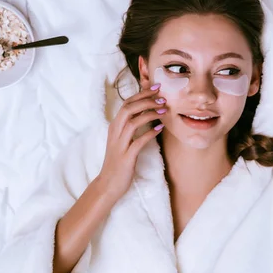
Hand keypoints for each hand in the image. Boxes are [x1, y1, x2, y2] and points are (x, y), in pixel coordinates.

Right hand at [97, 83, 165, 201]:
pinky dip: (149, 134)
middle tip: (162, 98)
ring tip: (164, 111)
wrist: (108, 184)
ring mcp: (119, 144)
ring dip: (149, 114)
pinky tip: (160, 129)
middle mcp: (115, 133)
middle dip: (146, 100)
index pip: (126, 104)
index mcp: (114, 127)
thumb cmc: (118, 162)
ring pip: (132, 122)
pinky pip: (138, 142)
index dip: (141, 94)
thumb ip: (131, 127)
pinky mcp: (126, 157)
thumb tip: (147, 113)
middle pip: (128, 108)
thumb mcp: (122, 141)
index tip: (156, 88)